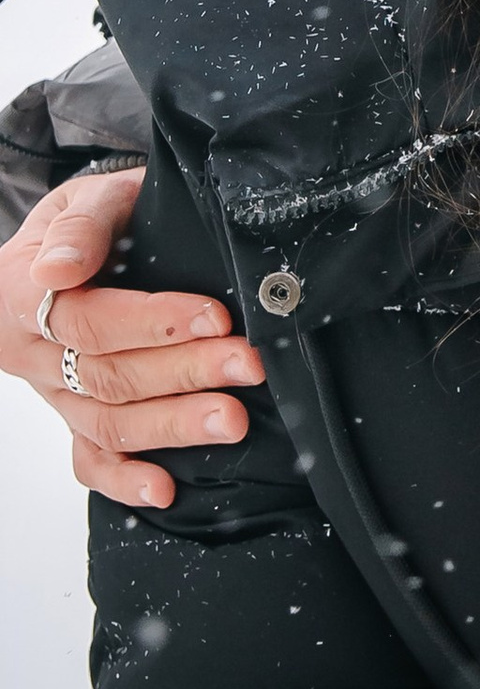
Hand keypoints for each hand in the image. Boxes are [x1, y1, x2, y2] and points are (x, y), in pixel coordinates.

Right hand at [0, 167, 257, 510]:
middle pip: (106, 375)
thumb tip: (59, 270)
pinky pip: (90, 459)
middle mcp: (31, 354)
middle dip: (185, 371)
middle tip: (249, 364)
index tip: (215, 316)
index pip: (84, 320)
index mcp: (22, 295)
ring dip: (174, 424)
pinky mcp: (74, 417)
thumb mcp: (86, 198)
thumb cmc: (93, 218)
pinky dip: (124, 480)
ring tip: (234, 420)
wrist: (76, 243)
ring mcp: (53, 392)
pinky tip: (166, 490)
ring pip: (107, 422)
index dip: (151, 322)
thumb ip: (81, 227)